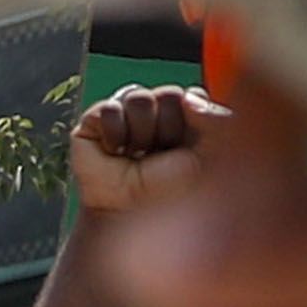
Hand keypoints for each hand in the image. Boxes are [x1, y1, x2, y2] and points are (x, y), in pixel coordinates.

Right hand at [67, 82, 224, 219]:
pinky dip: (115, 133)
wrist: (131, 212)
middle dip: (168, 128)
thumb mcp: (208, 152)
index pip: (191, 95)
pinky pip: (110, 109)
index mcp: (183, 119)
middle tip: (158, 155)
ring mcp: (125, 115)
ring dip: (141, 133)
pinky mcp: (94, 122)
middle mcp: (154, 114)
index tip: (187, 147)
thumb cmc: (169, 188)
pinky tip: (115, 153)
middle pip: (168, 94)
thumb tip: (189, 97)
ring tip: (136, 156)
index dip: (191, 118)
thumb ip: (212, 118)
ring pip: (139, 98)